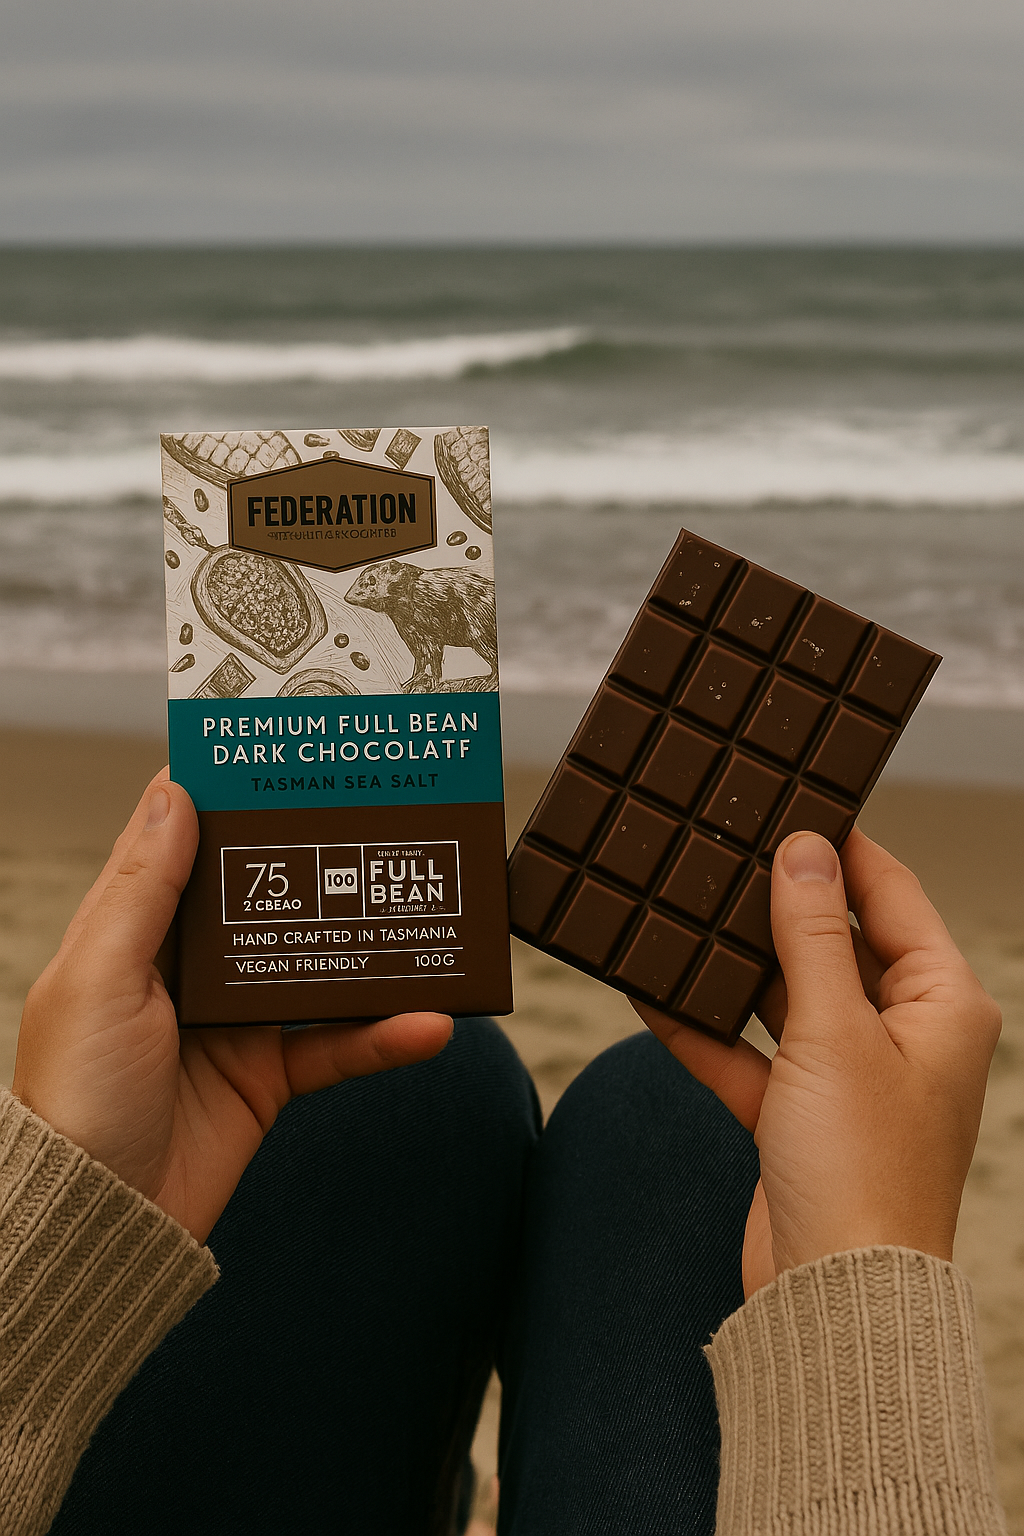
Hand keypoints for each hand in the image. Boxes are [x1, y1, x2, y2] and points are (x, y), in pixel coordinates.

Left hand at [14, 772, 453, 1242]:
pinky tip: (430, 1021)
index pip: (184, 840)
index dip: (227, 792)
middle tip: (378, 807)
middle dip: (317, 853)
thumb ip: (145, 889)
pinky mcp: (270, 1076)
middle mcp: (188, 965)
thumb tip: (174, 793)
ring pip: (316, 961)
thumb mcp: (102, 977)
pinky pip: (339, 1045)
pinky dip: (385, 1035)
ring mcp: (234, 1020)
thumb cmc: (75, 1096)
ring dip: (370, 942)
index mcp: (135, 930)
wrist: (99, 1223)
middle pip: (265, 890)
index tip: (282, 750)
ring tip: (425, 903)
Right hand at [635, 828, 1000, 1296]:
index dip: (841, 849)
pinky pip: (745, 1053)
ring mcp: (846, 1076)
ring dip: (733, 965)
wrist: (831, 1297)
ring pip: (784, 995)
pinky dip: (703, 1030)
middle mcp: (901, 1034)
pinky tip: (650, 993)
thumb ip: (812, 935)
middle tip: (720, 851)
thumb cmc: (863, 1172)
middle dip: (776, 904)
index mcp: (941, 1004)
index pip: (891, 895)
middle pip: (834, 941)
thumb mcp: (833, 1032)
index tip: (788, 804)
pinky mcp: (796, 1116)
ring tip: (680, 910)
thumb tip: (804, 850)